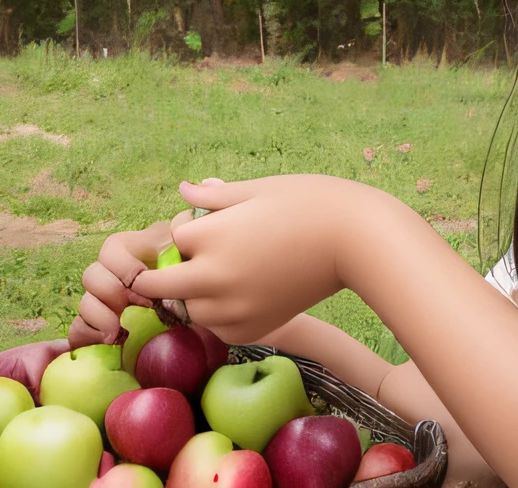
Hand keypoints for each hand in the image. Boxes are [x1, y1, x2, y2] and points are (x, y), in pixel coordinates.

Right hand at [67, 208, 198, 349]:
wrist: (209, 307)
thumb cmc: (201, 279)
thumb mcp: (192, 259)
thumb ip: (179, 251)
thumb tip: (167, 250)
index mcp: (137, 251)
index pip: (112, 248)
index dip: (123, 267)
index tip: (143, 283)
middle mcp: (116, 274)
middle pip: (91, 275)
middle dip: (110, 292)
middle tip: (135, 307)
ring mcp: (108, 301)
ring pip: (85, 302)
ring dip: (98, 317)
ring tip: (118, 332)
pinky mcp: (103, 326)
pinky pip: (79, 330)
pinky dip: (87, 337)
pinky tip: (113, 341)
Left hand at [128, 174, 390, 343]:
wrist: (355, 241)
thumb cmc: (311, 203)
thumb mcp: (258, 188)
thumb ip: (216, 196)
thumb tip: (185, 190)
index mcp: (213, 235)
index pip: (174, 237)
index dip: (188, 227)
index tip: (207, 222)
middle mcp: (216, 276)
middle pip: (161, 286)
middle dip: (168, 272)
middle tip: (188, 260)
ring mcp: (234, 308)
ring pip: (189, 311)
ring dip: (193, 296)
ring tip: (222, 275)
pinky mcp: (255, 328)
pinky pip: (218, 329)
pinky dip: (219, 316)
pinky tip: (239, 296)